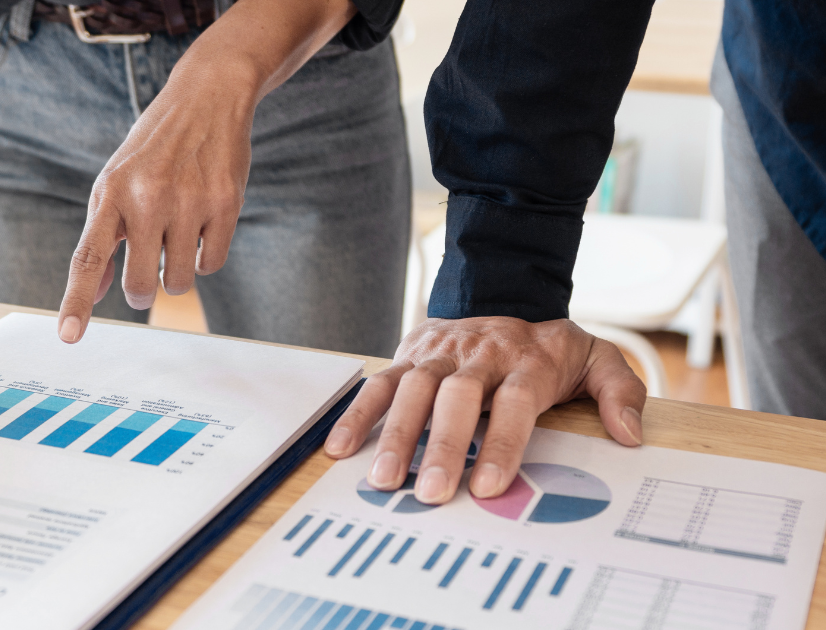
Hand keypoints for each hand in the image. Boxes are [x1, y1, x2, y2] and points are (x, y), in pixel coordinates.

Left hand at [55, 62, 253, 342]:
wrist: (206, 97)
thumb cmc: (154, 149)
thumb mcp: (115, 183)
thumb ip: (103, 237)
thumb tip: (95, 294)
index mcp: (111, 193)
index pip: (88, 257)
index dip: (77, 301)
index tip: (69, 336)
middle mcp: (147, 198)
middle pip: (140, 284)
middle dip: (142, 291)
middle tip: (146, 277)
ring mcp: (189, 202)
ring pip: (178, 282)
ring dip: (175, 275)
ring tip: (177, 237)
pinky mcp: (225, 204)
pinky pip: (210, 264)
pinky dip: (203, 257)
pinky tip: (201, 226)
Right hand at [324, 317, 645, 503]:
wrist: (500, 292)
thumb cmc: (546, 346)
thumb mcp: (597, 357)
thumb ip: (620, 392)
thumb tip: (631, 436)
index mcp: (526, 359)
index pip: (515, 401)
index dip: (502, 443)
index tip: (490, 486)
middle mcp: (478, 354)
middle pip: (458, 397)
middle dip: (443, 446)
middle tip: (432, 493)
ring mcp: (438, 353)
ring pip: (413, 390)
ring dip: (395, 435)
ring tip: (384, 480)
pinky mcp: (409, 355)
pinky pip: (380, 383)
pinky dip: (357, 414)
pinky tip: (341, 447)